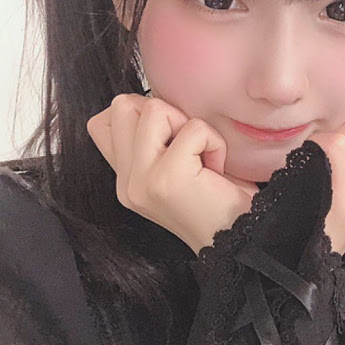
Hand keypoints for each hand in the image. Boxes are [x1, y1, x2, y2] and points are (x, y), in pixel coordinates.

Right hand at [86, 94, 259, 255]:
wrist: (243, 243)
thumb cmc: (220, 203)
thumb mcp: (174, 171)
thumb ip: (150, 144)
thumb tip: (147, 102)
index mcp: (125, 181)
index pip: (101, 123)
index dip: (138, 115)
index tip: (169, 139)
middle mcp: (127, 183)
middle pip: (122, 106)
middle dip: (162, 113)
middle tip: (186, 146)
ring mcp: (142, 181)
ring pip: (153, 108)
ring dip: (187, 124)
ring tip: (201, 156)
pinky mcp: (167, 178)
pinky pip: (194, 128)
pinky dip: (214, 141)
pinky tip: (217, 169)